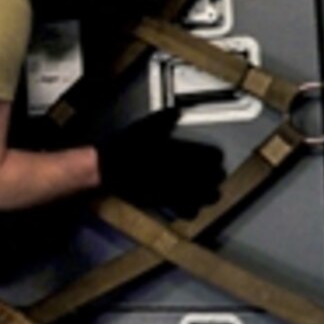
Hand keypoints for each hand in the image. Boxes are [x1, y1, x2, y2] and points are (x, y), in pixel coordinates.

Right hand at [96, 108, 225, 218]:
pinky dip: (191, 210)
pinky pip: (187, 212)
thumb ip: (165, 119)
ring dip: (208, 195)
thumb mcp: (145, 127)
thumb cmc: (127, 146)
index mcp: (183, 154)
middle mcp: (185, 173)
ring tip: (205, 192)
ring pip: (205, 198)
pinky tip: (188, 206)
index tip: (214, 156)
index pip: (213, 157)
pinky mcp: (166, 203)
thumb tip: (177, 111)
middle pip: (214, 180)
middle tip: (213, 175)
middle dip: (215, 178)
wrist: (108, 168)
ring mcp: (177, 190)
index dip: (214, 157)